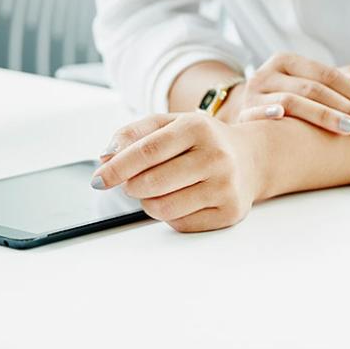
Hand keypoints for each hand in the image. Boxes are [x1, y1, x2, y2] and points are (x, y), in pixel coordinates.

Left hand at [92, 113, 263, 232]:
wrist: (252, 159)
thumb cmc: (203, 142)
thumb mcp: (170, 125)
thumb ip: (134, 134)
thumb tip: (106, 156)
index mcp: (198, 127)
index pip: (146, 152)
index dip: (116, 168)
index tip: (97, 179)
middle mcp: (216, 157)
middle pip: (152, 183)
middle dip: (130, 187)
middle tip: (130, 184)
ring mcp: (225, 187)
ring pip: (163, 208)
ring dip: (147, 203)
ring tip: (154, 191)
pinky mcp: (229, 212)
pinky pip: (180, 223)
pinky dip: (169, 215)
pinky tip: (179, 200)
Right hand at [218, 53, 349, 136]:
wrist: (240, 114)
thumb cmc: (283, 100)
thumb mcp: (308, 85)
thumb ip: (339, 81)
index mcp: (287, 61)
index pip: (328, 74)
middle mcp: (268, 72)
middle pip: (315, 88)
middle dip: (347, 108)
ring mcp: (253, 94)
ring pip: (292, 101)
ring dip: (323, 115)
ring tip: (349, 129)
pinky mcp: (242, 115)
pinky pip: (257, 115)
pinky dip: (269, 114)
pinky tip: (283, 115)